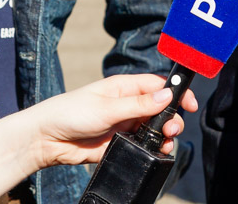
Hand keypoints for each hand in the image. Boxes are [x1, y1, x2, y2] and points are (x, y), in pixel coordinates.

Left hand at [32, 74, 198, 168]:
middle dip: (172, 118)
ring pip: (154, 129)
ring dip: (164, 136)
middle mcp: (128, 105)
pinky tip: (154, 152)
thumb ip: (139, 104)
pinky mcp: (119, 143)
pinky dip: (151, 149)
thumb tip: (167, 94)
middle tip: (171, 129)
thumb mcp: (107, 107)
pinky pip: (142, 145)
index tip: (190, 103)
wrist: (47, 139)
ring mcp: (124, 124)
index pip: (158, 85)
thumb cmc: (71, 112)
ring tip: (164, 143)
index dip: (176, 92)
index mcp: (125, 87)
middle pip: (161, 109)